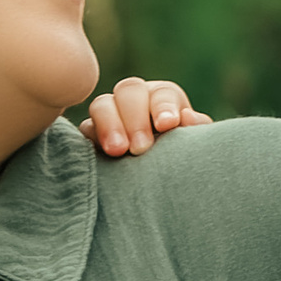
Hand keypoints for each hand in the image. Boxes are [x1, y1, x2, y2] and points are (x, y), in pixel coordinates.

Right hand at [80, 75, 211, 155]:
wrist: (161, 189)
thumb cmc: (181, 162)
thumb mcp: (193, 148)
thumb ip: (196, 131)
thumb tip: (188, 118)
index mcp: (163, 100)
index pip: (162, 94)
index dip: (163, 106)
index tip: (167, 125)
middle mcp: (135, 102)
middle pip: (129, 90)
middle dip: (135, 117)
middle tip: (141, 148)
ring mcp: (110, 116)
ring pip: (102, 104)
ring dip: (109, 125)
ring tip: (117, 151)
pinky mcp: (91, 135)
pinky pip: (85, 129)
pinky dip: (91, 137)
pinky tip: (98, 153)